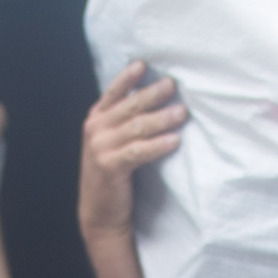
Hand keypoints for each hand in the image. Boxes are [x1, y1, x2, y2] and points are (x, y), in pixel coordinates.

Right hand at [79, 61, 186, 238]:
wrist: (99, 212)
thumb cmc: (113, 173)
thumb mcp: (111, 141)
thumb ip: (123, 120)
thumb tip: (152, 95)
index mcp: (96, 119)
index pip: (113, 91)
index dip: (128, 77)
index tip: (144, 65)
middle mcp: (95, 130)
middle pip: (130, 106)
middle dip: (153, 94)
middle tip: (173, 86)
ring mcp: (101, 148)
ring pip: (137, 127)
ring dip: (162, 118)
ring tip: (182, 113)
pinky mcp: (110, 166)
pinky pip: (138, 151)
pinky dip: (158, 145)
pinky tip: (174, 141)